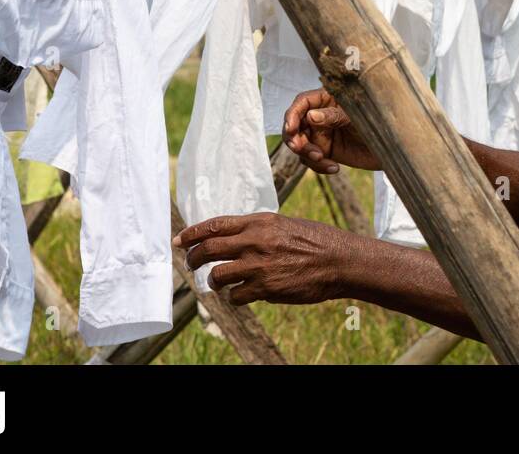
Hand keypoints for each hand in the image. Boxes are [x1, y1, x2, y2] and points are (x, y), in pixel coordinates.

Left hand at [173, 213, 349, 304]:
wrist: (339, 260)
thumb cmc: (315, 241)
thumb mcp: (284, 225)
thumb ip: (257, 230)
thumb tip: (231, 239)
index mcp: (259, 221)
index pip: (215, 225)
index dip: (192, 233)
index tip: (179, 241)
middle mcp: (255, 241)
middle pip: (208, 250)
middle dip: (193, 259)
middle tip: (192, 264)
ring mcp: (258, 265)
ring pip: (216, 276)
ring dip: (214, 282)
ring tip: (220, 283)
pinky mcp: (265, 287)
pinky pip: (235, 296)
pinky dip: (235, 297)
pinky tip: (244, 294)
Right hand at [283, 88, 378, 172]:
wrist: (393, 146)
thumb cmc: (377, 121)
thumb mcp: (355, 116)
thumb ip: (333, 116)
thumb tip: (309, 116)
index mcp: (327, 98)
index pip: (303, 102)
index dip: (292, 114)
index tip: (290, 129)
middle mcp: (320, 115)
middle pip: (295, 125)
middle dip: (295, 138)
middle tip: (300, 148)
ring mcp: (321, 134)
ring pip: (300, 144)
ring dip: (307, 154)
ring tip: (322, 158)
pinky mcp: (325, 151)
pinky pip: (311, 160)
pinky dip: (318, 166)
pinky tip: (334, 168)